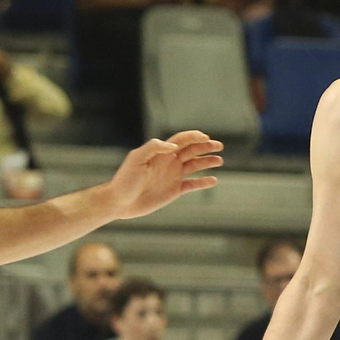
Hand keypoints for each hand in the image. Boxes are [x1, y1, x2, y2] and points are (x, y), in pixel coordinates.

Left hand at [104, 131, 222, 218]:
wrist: (119, 202)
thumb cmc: (124, 179)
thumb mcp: (135, 159)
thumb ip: (153, 148)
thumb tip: (173, 146)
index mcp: (161, 153)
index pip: (181, 140)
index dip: (194, 137)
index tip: (205, 137)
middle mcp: (169, 162)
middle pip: (191, 150)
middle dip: (205, 146)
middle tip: (219, 146)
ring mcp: (172, 176)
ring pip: (194, 166)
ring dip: (207, 162)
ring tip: (219, 160)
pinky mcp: (174, 191)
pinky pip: (192, 185)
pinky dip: (203, 182)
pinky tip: (213, 180)